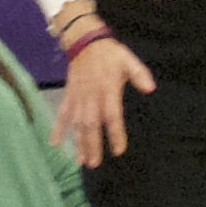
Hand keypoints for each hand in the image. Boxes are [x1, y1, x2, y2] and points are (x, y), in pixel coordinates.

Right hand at [53, 34, 154, 170]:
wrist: (84, 42)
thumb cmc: (110, 54)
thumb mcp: (129, 61)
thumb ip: (140, 75)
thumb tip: (150, 88)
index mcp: (107, 90)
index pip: (112, 116)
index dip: (115, 133)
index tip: (118, 151)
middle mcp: (90, 97)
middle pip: (90, 124)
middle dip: (91, 145)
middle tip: (94, 164)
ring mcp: (78, 97)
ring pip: (76, 123)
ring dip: (77, 142)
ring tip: (80, 161)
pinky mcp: (69, 96)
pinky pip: (62, 114)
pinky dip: (58, 129)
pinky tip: (55, 144)